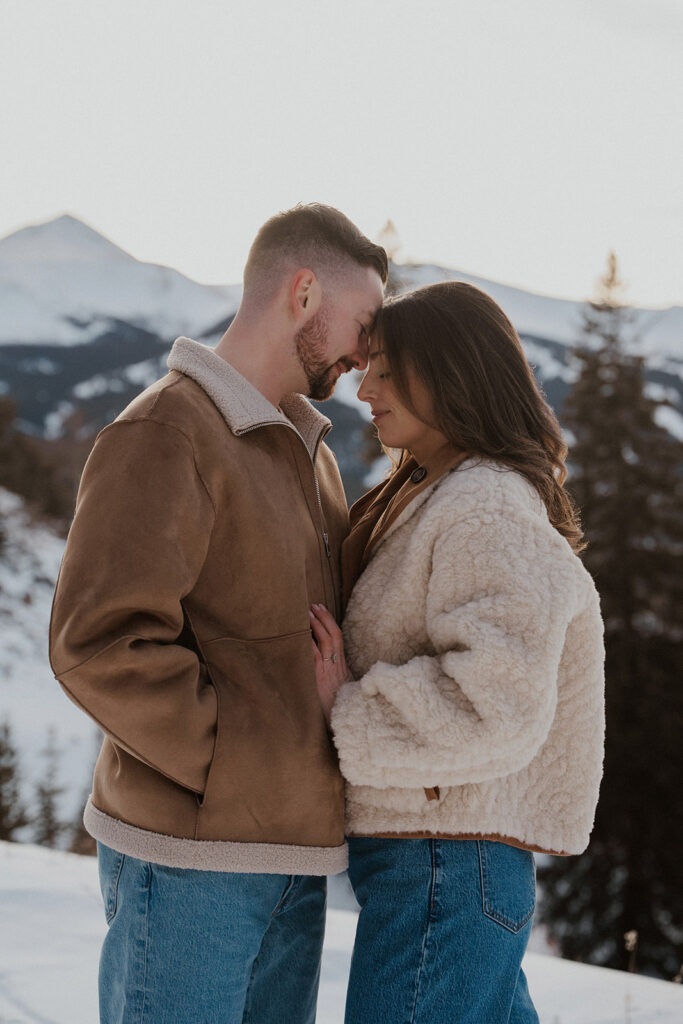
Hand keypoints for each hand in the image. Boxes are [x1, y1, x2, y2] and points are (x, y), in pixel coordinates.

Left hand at [309, 604, 352, 726]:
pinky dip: (309, 643)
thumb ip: (336, 676)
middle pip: (333, 635)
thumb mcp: (343, 689)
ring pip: (326, 641)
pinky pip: (315, 656)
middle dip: (324, 618)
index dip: (330, 623)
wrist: (346, 721)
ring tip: (307, 613)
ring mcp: (329, 670)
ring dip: (316, 625)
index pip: (338, 638)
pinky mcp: (320, 678)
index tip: (321, 610)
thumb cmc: (342, 708)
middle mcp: (337, 665)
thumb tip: (329, 667)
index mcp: (343, 666)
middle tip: (313, 605)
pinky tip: (301, 634)